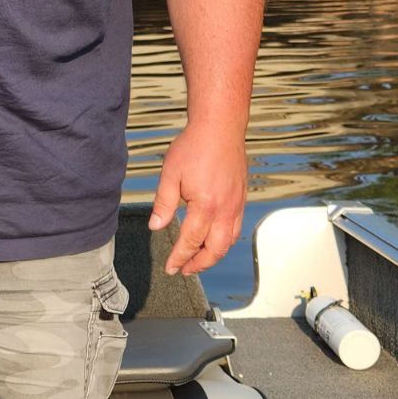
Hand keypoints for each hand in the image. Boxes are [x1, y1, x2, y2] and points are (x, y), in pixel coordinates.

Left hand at [147, 121, 246, 275]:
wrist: (220, 128)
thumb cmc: (195, 146)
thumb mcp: (170, 174)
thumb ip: (164, 203)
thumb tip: (156, 226)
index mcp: (205, 206)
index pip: (191, 241)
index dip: (179, 257)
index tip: (170, 267)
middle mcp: (225, 209)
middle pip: (215, 250)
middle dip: (199, 264)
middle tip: (184, 270)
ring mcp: (236, 205)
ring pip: (228, 242)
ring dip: (213, 255)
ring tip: (197, 259)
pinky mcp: (241, 198)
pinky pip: (236, 228)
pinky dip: (224, 241)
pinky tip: (213, 240)